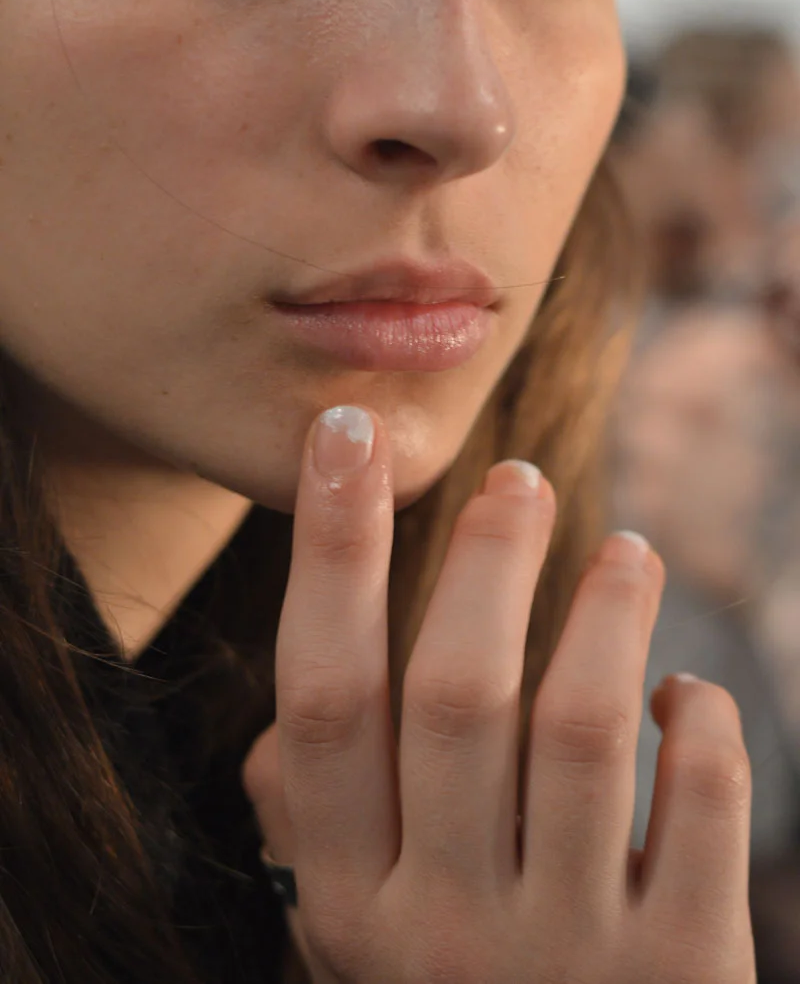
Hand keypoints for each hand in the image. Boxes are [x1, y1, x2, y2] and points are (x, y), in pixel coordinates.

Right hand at [243, 406, 755, 983]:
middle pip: (456, 694)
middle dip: (484, 561)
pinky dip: (698, 722)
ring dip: (605, 611)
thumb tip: (283, 727)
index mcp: (347, 903)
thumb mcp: (356, 941)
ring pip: (583, 726)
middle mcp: (441, 933)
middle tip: (520, 482)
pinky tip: (679, 696)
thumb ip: (315, 831)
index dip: (330, 552)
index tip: (346, 433)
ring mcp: (564, 960)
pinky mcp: (681, 977)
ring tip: (624, 550)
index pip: (324, 698)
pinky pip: (700, 805)